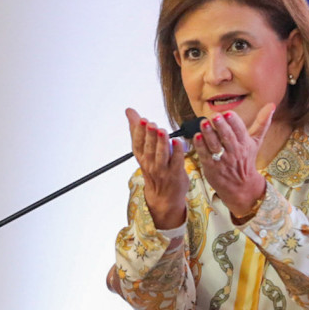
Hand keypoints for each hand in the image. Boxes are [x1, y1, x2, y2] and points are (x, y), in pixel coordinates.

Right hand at [126, 108, 187, 228]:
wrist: (163, 198)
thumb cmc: (154, 170)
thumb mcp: (143, 152)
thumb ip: (137, 130)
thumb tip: (130, 111)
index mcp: (142, 157)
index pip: (138, 144)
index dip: (139, 132)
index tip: (141, 120)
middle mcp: (151, 164)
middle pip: (149, 149)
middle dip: (149, 136)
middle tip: (151, 124)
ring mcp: (163, 170)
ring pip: (161, 156)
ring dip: (161, 143)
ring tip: (162, 131)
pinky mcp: (176, 174)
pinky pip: (177, 162)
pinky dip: (178, 152)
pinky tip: (178, 141)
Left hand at [194, 105, 273, 218]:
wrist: (241, 186)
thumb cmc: (246, 160)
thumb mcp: (256, 142)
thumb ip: (262, 123)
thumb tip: (272, 105)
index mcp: (245, 143)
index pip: (240, 130)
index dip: (234, 121)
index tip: (228, 113)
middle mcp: (234, 151)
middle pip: (227, 137)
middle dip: (221, 126)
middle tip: (215, 116)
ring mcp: (222, 160)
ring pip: (215, 145)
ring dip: (209, 133)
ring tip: (203, 123)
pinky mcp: (211, 166)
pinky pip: (205, 155)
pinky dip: (201, 146)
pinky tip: (197, 137)